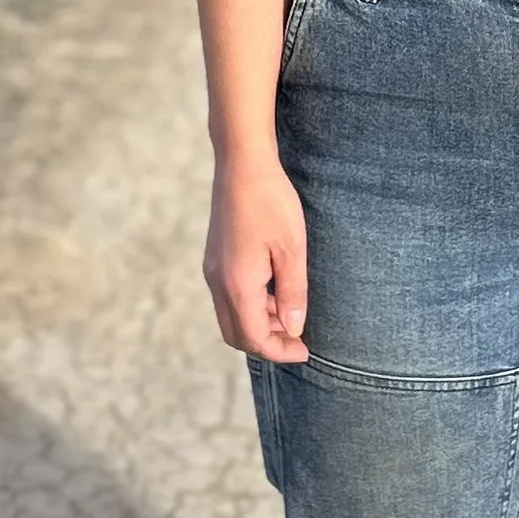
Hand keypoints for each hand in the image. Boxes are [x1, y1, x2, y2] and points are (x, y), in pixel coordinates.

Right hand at [204, 155, 309, 362]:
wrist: (242, 165)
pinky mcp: (215, 259)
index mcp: (237, 284)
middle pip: (236, 335)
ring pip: (231, 317)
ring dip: (259, 324)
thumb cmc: (270, 202)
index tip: (305, 350)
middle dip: (266, 344)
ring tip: (289, 313)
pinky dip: (250, 306)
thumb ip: (292, 293)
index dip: (279, 352)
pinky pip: (228, 298)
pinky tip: (274, 292)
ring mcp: (213, 270)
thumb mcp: (292, 249)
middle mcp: (218, 282)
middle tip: (297, 340)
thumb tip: (293, 328)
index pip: (254, 338)